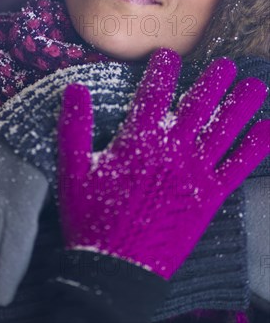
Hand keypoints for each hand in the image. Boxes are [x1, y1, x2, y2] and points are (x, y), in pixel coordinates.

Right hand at [57, 48, 269, 278]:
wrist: (114, 267)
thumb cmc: (91, 217)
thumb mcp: (74, 169)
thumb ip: (74, 126)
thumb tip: (73, 88)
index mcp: (138, 140)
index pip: (154, 93)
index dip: (163, 69)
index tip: (169, 56)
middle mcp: (171, 150)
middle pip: (198, 105)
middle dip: (213, 81)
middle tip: (226, 64)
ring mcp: (194, 173)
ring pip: (223, 130)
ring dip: (240, 105)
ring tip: (255, 85)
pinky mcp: (208, 197)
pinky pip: (237, 167)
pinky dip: (255, 147)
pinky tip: (268, 129)